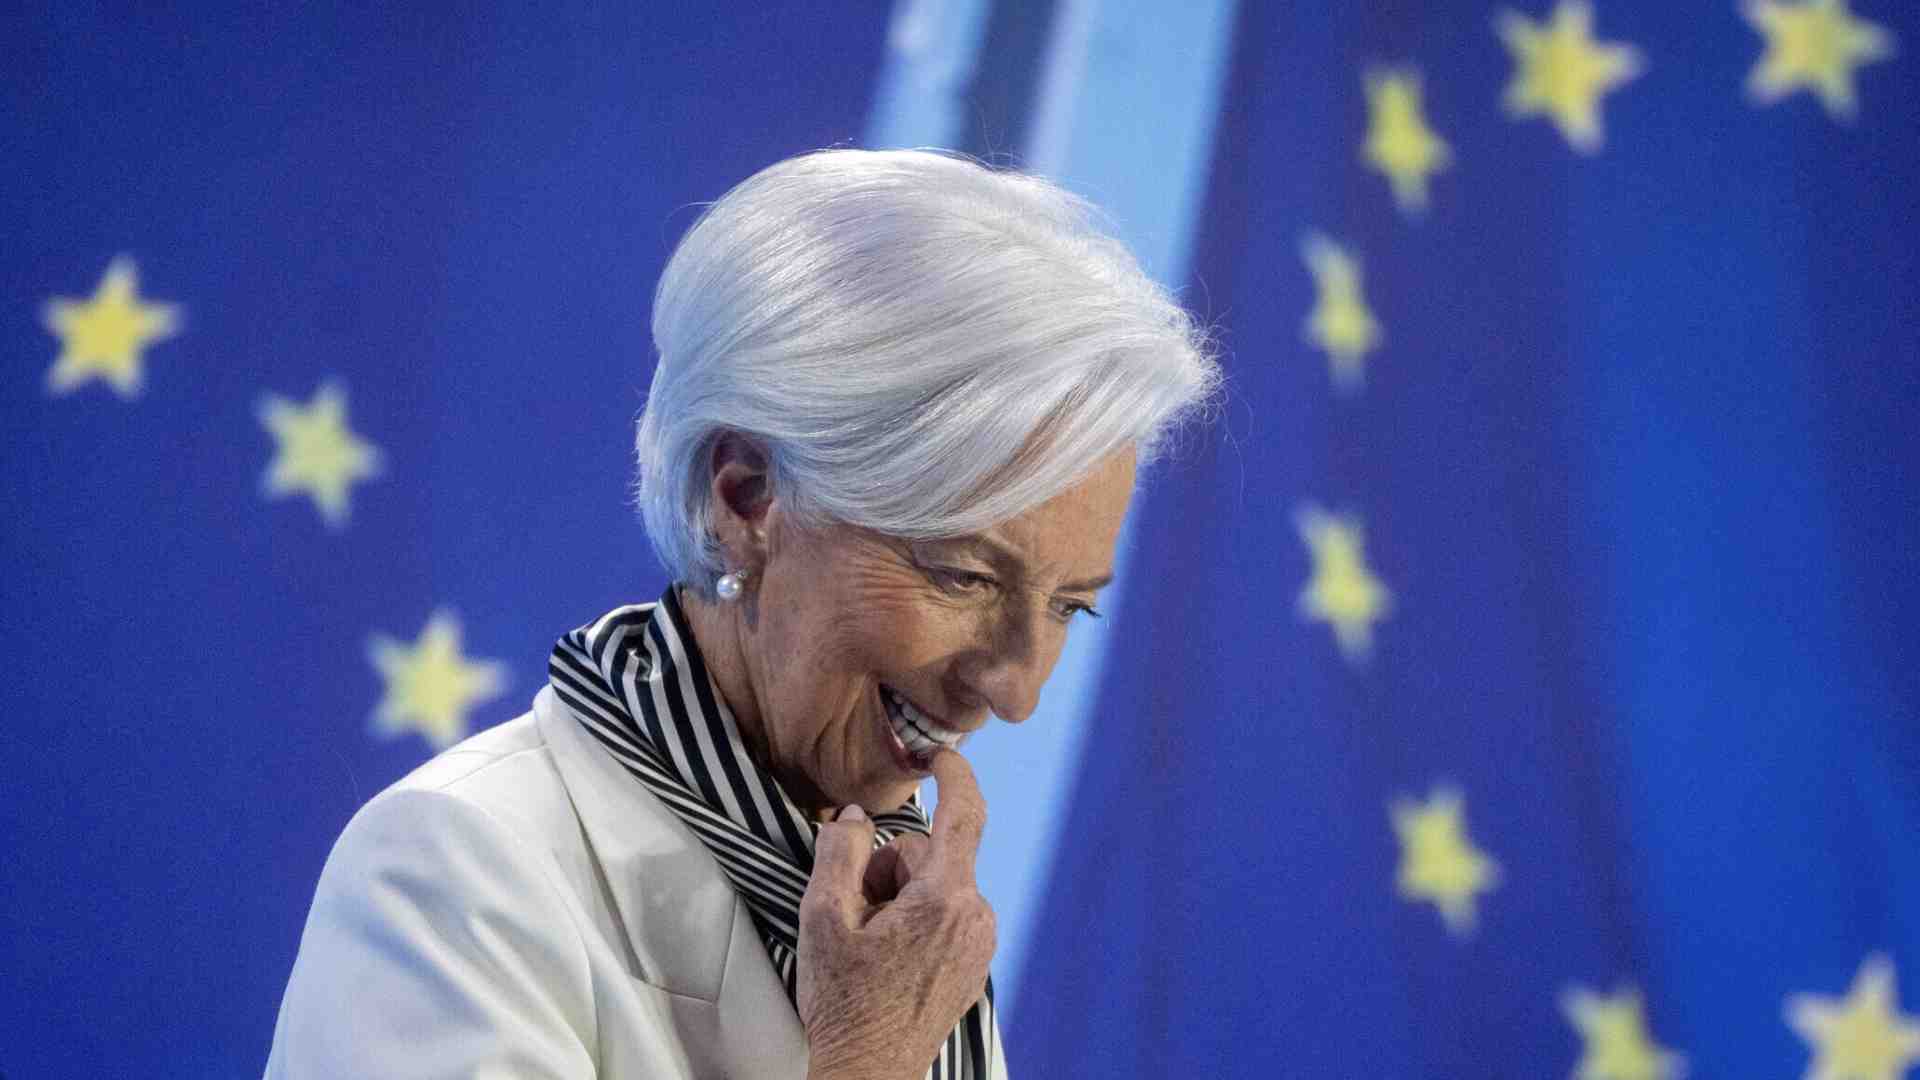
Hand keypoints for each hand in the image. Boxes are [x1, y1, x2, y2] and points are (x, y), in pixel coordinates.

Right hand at [797, 751, 996, 1079]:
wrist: (869, 1074)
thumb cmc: (845, 1005)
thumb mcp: (823, 919)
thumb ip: (839, 853)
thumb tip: (856, 816)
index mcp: (944, 899)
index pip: (963, 814)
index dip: (954, 773)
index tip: (938, 753)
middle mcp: (975, 917)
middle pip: (929, 856)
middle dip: (888, 869)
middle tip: (854, 914)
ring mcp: (979, 943)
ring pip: (936, 886)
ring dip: (900, 898)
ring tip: (869, 944)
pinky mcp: (974, 963)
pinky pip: (945, 916)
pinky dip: (915, 921)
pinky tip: (888, 960)